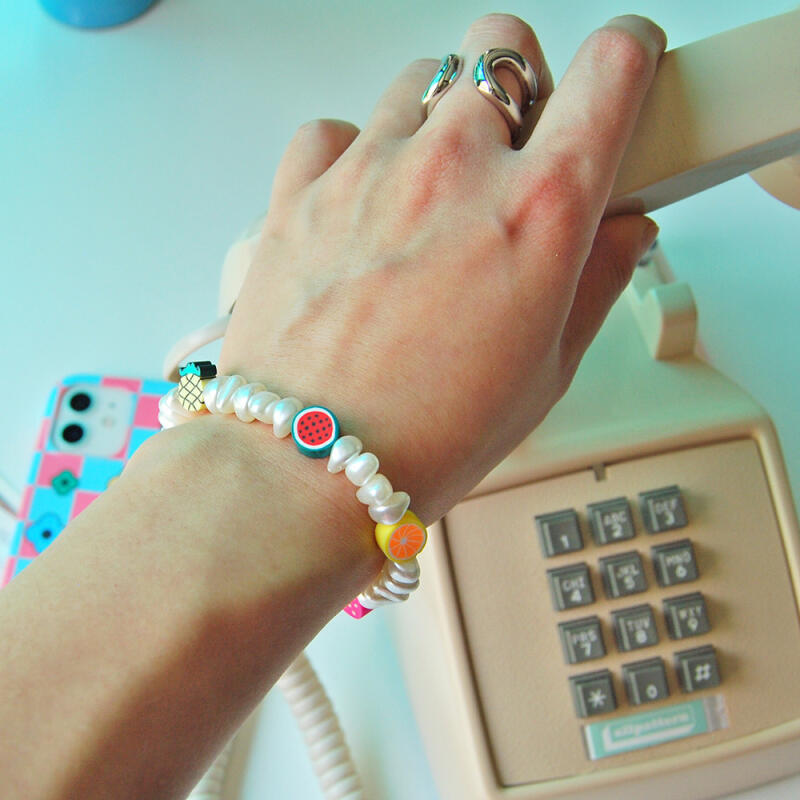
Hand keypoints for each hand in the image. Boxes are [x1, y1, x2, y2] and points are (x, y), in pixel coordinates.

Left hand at [219, 13, 665, 522]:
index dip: (626, 56)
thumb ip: (595, 283)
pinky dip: (355, 154)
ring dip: (438, 117)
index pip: (611, 70)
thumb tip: (622, 231)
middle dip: (518, 81)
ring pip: (419, 80)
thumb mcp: (546, 372)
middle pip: (500, 43)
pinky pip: (336, 131)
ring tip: (429, 192)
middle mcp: (454, 169)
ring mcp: (369, 171)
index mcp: (537, 211)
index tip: (620, 69)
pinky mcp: (300, 190)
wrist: (308, 465)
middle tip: (511, 145)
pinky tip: (362, 208)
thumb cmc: (429, 435)